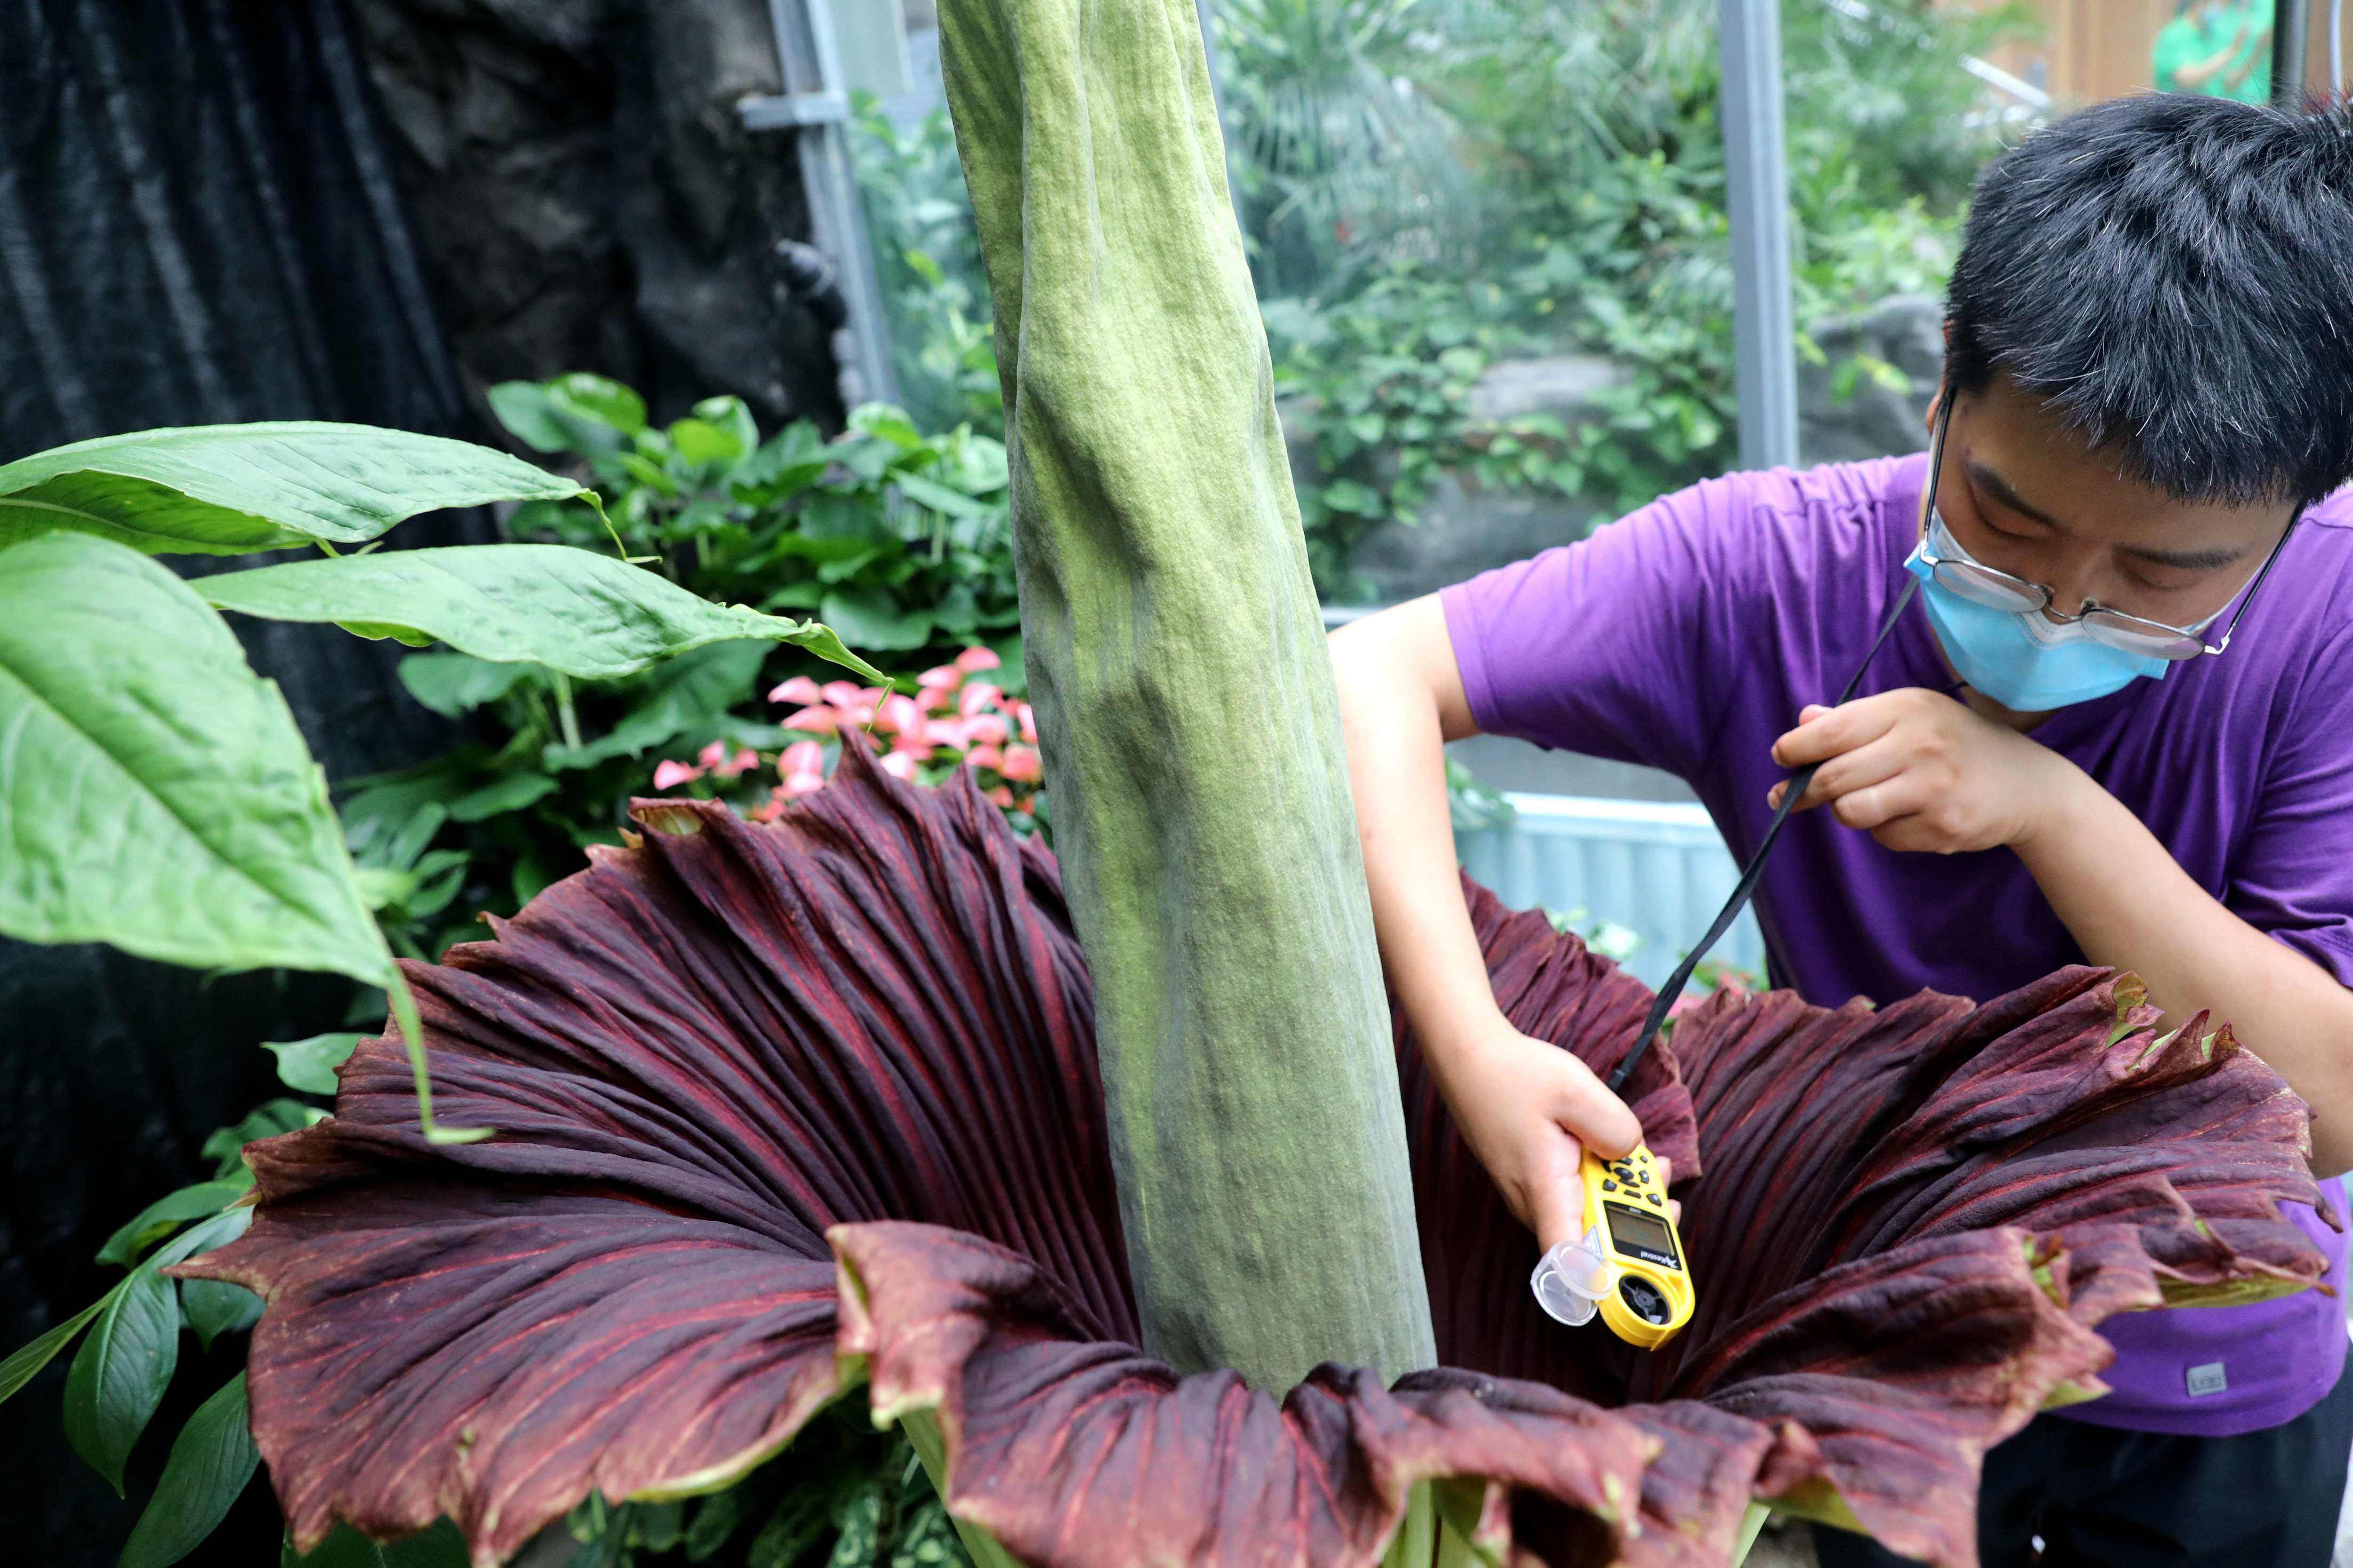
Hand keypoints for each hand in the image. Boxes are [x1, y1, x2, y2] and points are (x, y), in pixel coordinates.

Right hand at [1432, 1017, 1673, 1252]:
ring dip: (1623, 1196)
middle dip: (1638, 1217)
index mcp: (1545, 1190)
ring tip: (1645, 1159)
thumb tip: (1632, 1158)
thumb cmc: (1514, 1074)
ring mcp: (1532, 1197)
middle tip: (1660, 1175)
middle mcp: (1535, 1205)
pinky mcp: (1534, 1184)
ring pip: (1588, 1218)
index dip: (1611, 1280)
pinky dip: (1603, 1181)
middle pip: (1595, 1242)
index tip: (1647, 1267)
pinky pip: (1576, 1198)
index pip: (1572, 1265)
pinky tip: (1615, 1152)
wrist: (1468, 1057)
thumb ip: (1617, 1130)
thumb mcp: (1578, 1090)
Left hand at [1765, 688, 2076, 853]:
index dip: (1795, 748)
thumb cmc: (1956, 744)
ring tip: (1862, 803)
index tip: (1781, 757)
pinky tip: (1912, 815)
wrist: (2028, 784)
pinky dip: (1886, 831)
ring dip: (1846, 812)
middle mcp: (1921, 743)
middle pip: (1833, 777)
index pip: (1832, 731)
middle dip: (1805, 791)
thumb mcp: (1912, 717)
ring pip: (1851, 812)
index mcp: (1907, 708)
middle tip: (1790, 797)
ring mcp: (1934, 787)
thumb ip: (1855, 720)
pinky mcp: (1944, 826)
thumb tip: (1804, 722)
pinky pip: (1885, 837)